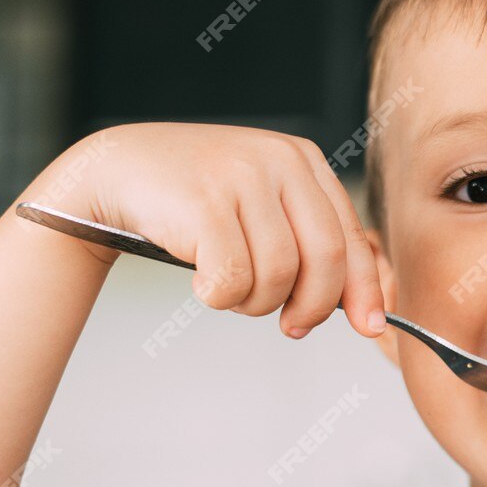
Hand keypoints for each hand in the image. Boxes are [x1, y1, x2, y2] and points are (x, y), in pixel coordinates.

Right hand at [25, 123, 385, 337]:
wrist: (116, 171)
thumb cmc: (195, 201)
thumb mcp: (262, 208)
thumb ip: (308, 242)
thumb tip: (362, 306)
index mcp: (302, 160)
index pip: (349, 235)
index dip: (362, 288)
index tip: (369, 327)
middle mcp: (279, 160)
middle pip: (324, 259)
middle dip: (312, 306)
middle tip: (291, 326)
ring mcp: (241, 177)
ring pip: (277, 275)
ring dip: (254, 303)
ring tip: (230, 289)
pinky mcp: (205, 202)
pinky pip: (232, 280)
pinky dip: (219, 297)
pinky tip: (202, 282)